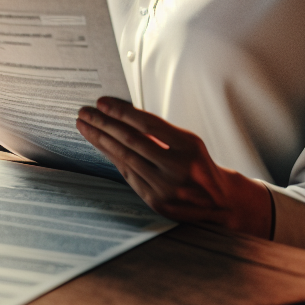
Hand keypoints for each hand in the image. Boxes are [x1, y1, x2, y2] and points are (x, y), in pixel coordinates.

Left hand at [75, 97, 273, 237]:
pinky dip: (113, 158)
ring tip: (85, 127)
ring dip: (101, 140)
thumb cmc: (198, 165)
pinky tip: (100, 146)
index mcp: (188, 146)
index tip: (101, 102)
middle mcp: (178, 167)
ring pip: (125, 158)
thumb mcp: (188, 142)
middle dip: (103, 124)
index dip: (121, 112)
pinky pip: (128, 175)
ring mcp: (166, 187)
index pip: (147, 124)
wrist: (220, 202)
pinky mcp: (157, 202)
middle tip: (84, 112)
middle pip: (131, 140)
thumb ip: (159, 132)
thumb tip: (121, 115)